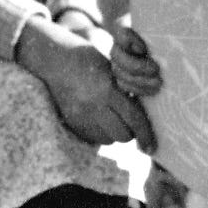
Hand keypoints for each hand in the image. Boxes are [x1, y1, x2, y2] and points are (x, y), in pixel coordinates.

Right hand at [16, 17, 154, 149]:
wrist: (55, 59)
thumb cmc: (90, 58)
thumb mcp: (113, 68)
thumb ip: (129, 89)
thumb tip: (147, 110)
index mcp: (108, 89)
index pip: (134, 119)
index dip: (146, 135)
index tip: (152, 148)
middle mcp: (94, 105)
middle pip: (122, 135)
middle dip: (130, 132)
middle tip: (130, 121)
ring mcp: (80, 116)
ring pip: (108, 139)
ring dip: (115, 133)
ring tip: (112, 116)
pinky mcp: (71, 121)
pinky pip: (93, 138)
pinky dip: (100, 133)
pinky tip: (99, 118)